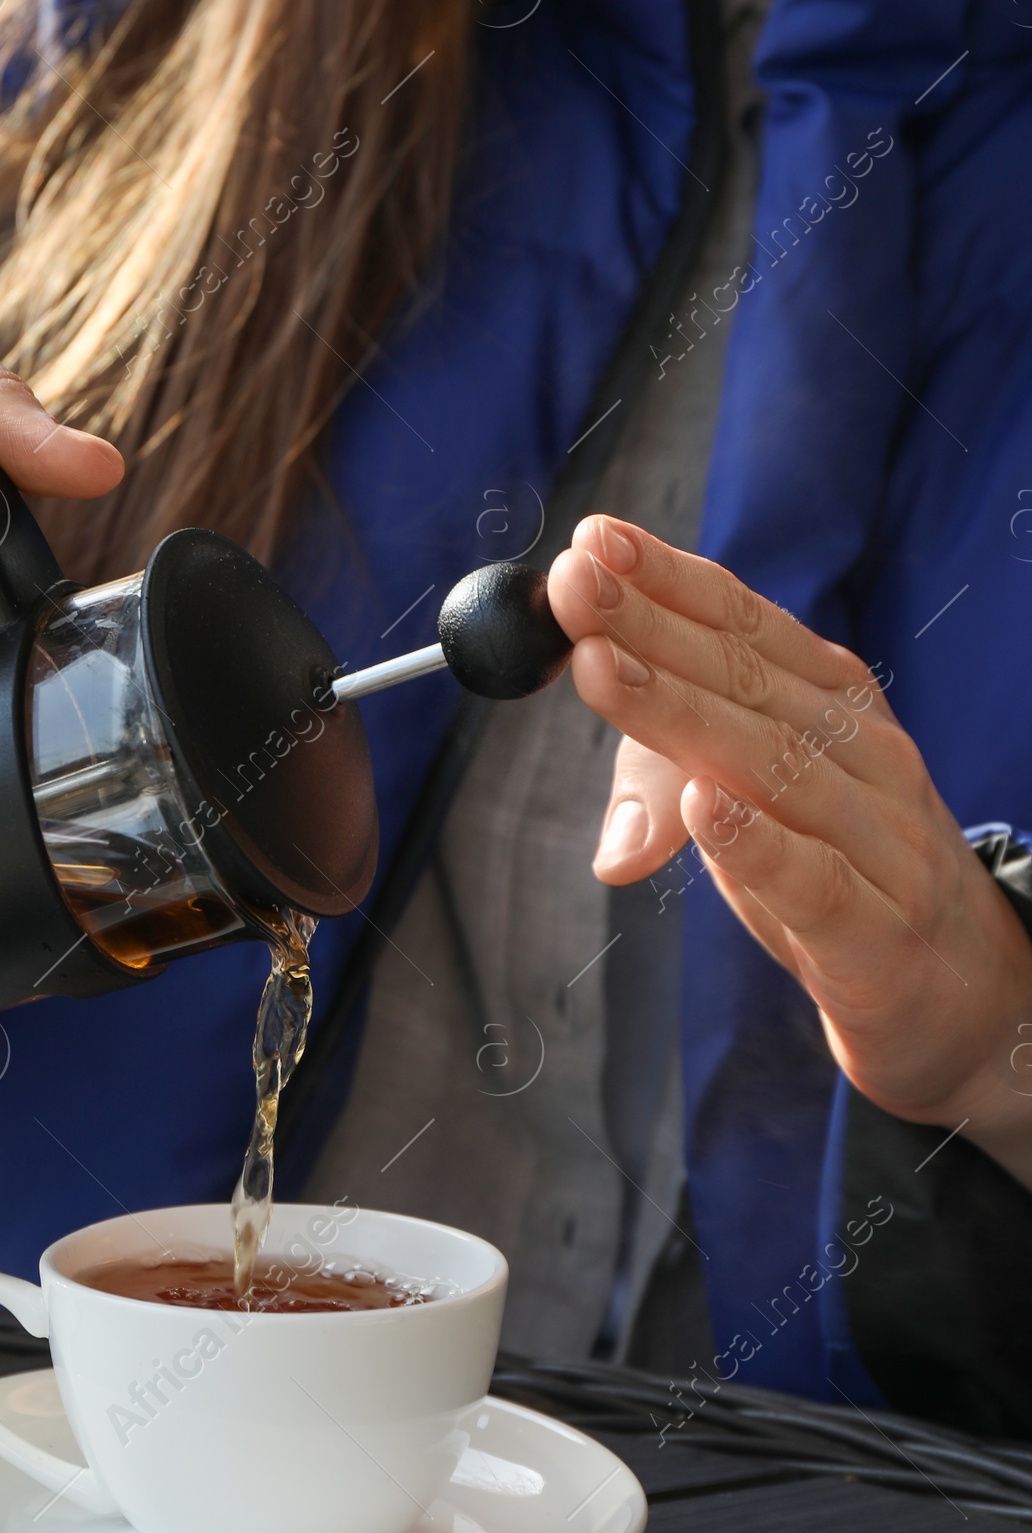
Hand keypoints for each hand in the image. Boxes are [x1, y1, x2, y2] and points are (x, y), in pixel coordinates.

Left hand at [549, 515, 1031, 1187]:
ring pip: (773, 761)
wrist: (957, 991)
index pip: (745, 624)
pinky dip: (759, 842)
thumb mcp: (745, 808)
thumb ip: (663, 787)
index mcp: (831, 702)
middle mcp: (863, 753)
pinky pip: (815, 879)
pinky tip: (706, 803)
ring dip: (679, 708)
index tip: (590, 541)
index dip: (667, 580)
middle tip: (575, 584)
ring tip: (599, 665)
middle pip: (747, 679)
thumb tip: (601, 841)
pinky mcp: (878, 932)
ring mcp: (879, 838)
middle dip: (653, 625)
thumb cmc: (835, 878)